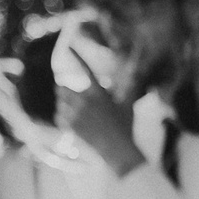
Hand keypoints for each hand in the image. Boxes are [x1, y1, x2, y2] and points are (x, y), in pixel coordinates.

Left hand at [56, 24, 149, 177]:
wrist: (118, 152)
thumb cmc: (126, 127)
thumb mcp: (129, 105)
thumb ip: (131, 86)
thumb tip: (139, 72)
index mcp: (99, 94)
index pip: (85, 69)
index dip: (76, 55)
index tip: (69, 46)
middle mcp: (85, 102)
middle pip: (63, 87)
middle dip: (64, 88)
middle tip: (69, 92)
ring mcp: (76, 115)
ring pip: (59, 102)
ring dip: (63, 104)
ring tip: (72, 109)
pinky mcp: (71, 128)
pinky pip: (59, 117)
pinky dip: (63, 117)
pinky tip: (72, 121)